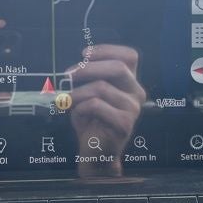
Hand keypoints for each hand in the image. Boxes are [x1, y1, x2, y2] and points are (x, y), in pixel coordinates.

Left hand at [67, 44, 145, 175]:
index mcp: (130, 82)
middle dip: (89, 67)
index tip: (84, 54)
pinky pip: (96, 105)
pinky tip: (78, 115)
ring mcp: (133, 108)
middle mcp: (136, 93)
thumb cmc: (91, 120)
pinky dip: (80, 108)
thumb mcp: (89, 94)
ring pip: (101, 87)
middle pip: (118, 67)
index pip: (129, 56)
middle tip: (68, 74)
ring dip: (77, 93)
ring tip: (66, 100)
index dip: (107, 50)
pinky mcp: (124, 123)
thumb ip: (90, 78)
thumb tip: (77, 65)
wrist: (96, 152)